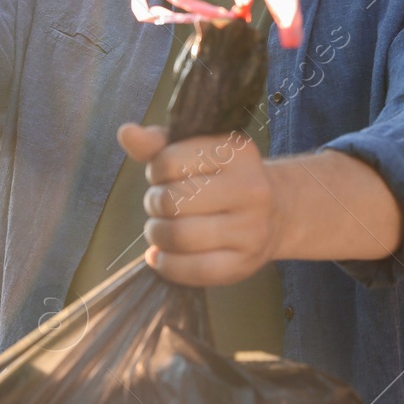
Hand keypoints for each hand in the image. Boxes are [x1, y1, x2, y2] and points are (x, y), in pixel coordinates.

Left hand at [117, 122, 282, 286]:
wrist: (277, 212)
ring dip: (157, 235)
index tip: (164, 177)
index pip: (169, 161)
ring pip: (180, 237)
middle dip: (154, 205)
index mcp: (237, 152)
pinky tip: (161, 256)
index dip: (155, 172)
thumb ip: (159, 145)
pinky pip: (192, 270)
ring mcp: (251, 230)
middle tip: (161, 206)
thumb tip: (127, 133)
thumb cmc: (224, 178)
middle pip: (172, 202)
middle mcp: (250, 189)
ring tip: (160, 230)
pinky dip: (166, 264)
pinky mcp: (243, 264)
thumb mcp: (197, 153)